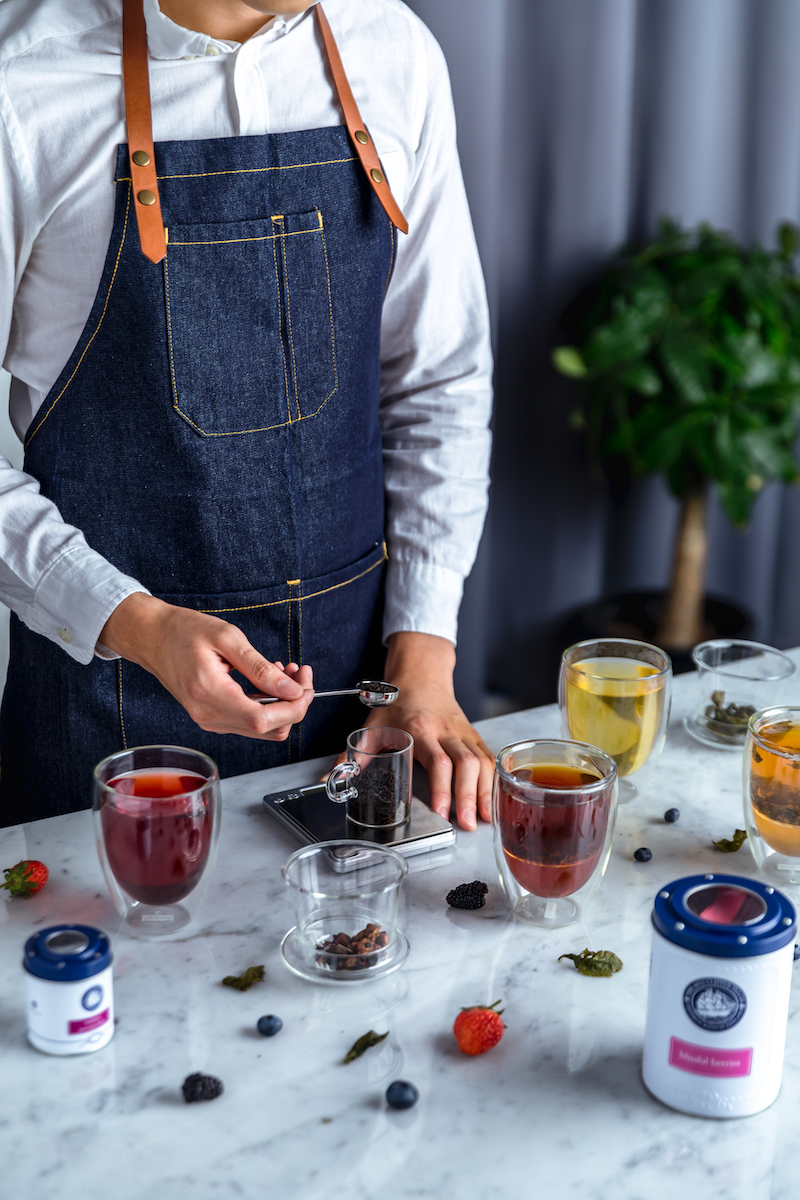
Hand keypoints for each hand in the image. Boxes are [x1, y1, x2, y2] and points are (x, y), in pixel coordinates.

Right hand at [100, 593, 313, 739]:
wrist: (152, 638)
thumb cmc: (184, 631)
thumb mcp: (227, 638)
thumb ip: (260, 668)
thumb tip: (291, 690)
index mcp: (210, 693)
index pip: (262, 720)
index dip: (293, 708)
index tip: (305, 684)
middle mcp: (208, 715)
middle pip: (268, 729)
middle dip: (294, 703)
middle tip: (300, 672)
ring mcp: (209, 720)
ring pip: (262, 729)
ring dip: (282, 704)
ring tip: (285, 671)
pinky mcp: (212, 718)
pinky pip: (249, 721)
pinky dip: (267, 704)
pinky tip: (268, 680)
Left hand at [360, 632, 493, 830]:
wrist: (420, 675)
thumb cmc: (395, 703)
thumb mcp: (371, 726)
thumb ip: (351, 757)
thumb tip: (327, 782)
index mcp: (420, 728)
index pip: (438, 761)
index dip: (442, 789)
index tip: (440, 813)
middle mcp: (446, 730)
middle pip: (465, 764)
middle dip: (468, 796)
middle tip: (467, 824)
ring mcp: (463, 732)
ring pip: (481, 762)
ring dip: (484, 792)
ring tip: (483, 819)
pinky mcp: (473, 735)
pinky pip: (488, 758)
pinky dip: (492, 781)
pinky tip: (491, 801)